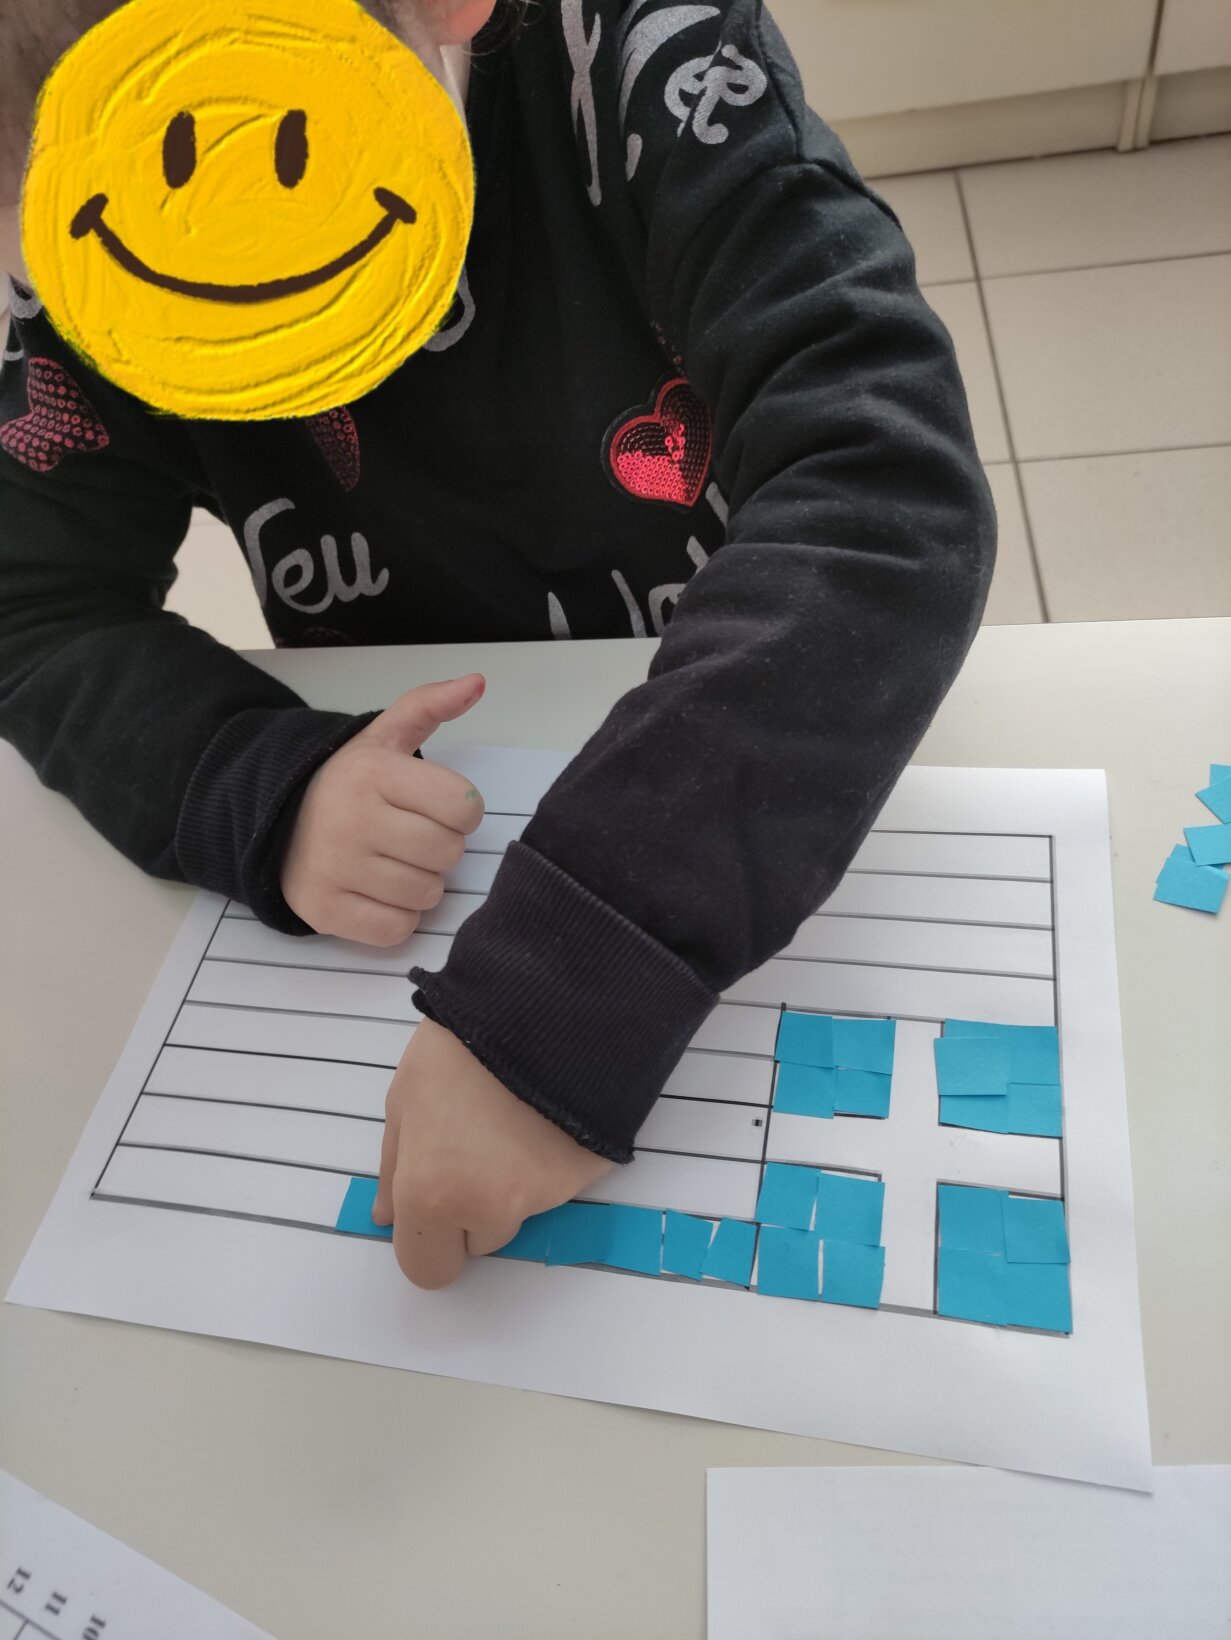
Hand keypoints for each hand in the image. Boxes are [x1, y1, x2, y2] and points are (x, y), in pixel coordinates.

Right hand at [281, 674, 485, 944]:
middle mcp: (352, 820)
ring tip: (391, 862)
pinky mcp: (325, 911)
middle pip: (449, 853)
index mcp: (373, 773)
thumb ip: (430, 705)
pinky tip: (377, 892)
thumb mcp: (383, 736)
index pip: (465, 807)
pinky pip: (398, 930)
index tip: (432, 805)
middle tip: (409, 836)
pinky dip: (397, 917)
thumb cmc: (346, 782)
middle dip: (439, 847)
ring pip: (428, 895)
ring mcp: (335, 869)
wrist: (273, 821)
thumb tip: (477, 682)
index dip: (459, 810)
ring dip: (420, 883)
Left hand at [372, 1018, 612, 1287]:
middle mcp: (490, 1210)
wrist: (547, 1007)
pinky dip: (552, 1162)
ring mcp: (545, 1197)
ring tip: (514, 1116)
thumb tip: (389, 1218)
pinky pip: (559, 1186)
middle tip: (478, 1144)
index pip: (427, 1270)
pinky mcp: (588, 1177)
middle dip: (474, 1208)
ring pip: (519, 1213)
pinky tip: (546, 1115)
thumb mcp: (405, 1096)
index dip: (428, 1236)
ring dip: (513, 1182)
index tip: (437, 1199)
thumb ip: (394, 1165)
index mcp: (431, 1197)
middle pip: (478, 1241)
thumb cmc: (461, 1045)